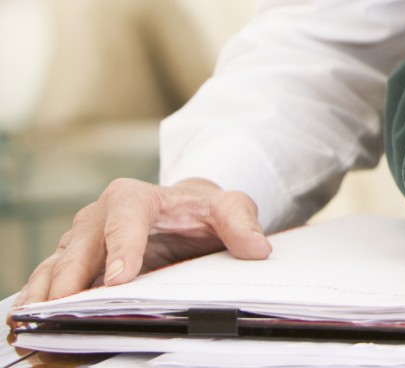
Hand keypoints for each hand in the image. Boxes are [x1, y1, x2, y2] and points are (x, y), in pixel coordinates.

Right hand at [20, 178, 269, 303]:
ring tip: (38, 319)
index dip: (122, 248)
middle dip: (72, 276)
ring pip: (57, 265)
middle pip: (80, 245)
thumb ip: (241, 222)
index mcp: (136, 198)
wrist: (181, 212)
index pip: (126, 219)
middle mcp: (99, 216)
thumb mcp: (227, 208)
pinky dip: (39, 299)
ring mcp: (81, 241)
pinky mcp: (72, 263)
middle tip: (65, 307)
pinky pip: (49, 281)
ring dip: (46, 291)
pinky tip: (33, 320)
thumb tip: (257, 248)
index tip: (121, 278)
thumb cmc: (199, 211)